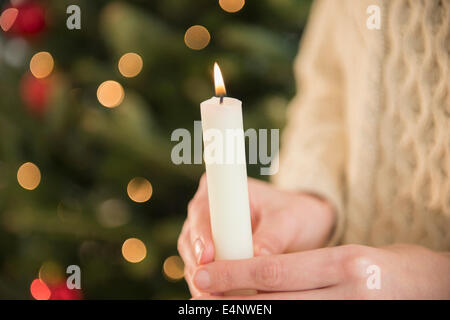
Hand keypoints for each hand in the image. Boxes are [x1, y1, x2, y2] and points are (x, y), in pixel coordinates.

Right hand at [177, 174, 334, 296]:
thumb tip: (257, 255)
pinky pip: (204, 273)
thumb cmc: (295, 215)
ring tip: (217, 295)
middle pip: (191, 238)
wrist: (301, 227)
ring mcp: (207, 234)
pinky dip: (211, 285)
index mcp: (222, 190)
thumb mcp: (288, 221)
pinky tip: (221, 297)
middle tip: (210, 286)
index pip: (202, 212)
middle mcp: (208, 210)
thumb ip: (272, 237)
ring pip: (193, 259)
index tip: (207, 255)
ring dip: (203, 278)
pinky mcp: (212, 255)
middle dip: (199, 264)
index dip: (201, 234)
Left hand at [192, 244, 449, 298]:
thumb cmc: (378, 267)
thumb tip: (252, 268)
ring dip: (247, 312)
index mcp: (344, 264)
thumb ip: (300, 265)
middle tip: (201, 293)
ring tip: (220, 305)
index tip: (204, 273)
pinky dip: (274, 319)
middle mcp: (348, 294)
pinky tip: (252, 312)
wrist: (425, 287)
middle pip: (274, 300)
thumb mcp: (343, 256)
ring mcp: (350, 315)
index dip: (234, 274)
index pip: (276, 271)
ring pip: (284, 315)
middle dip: (232, 300)